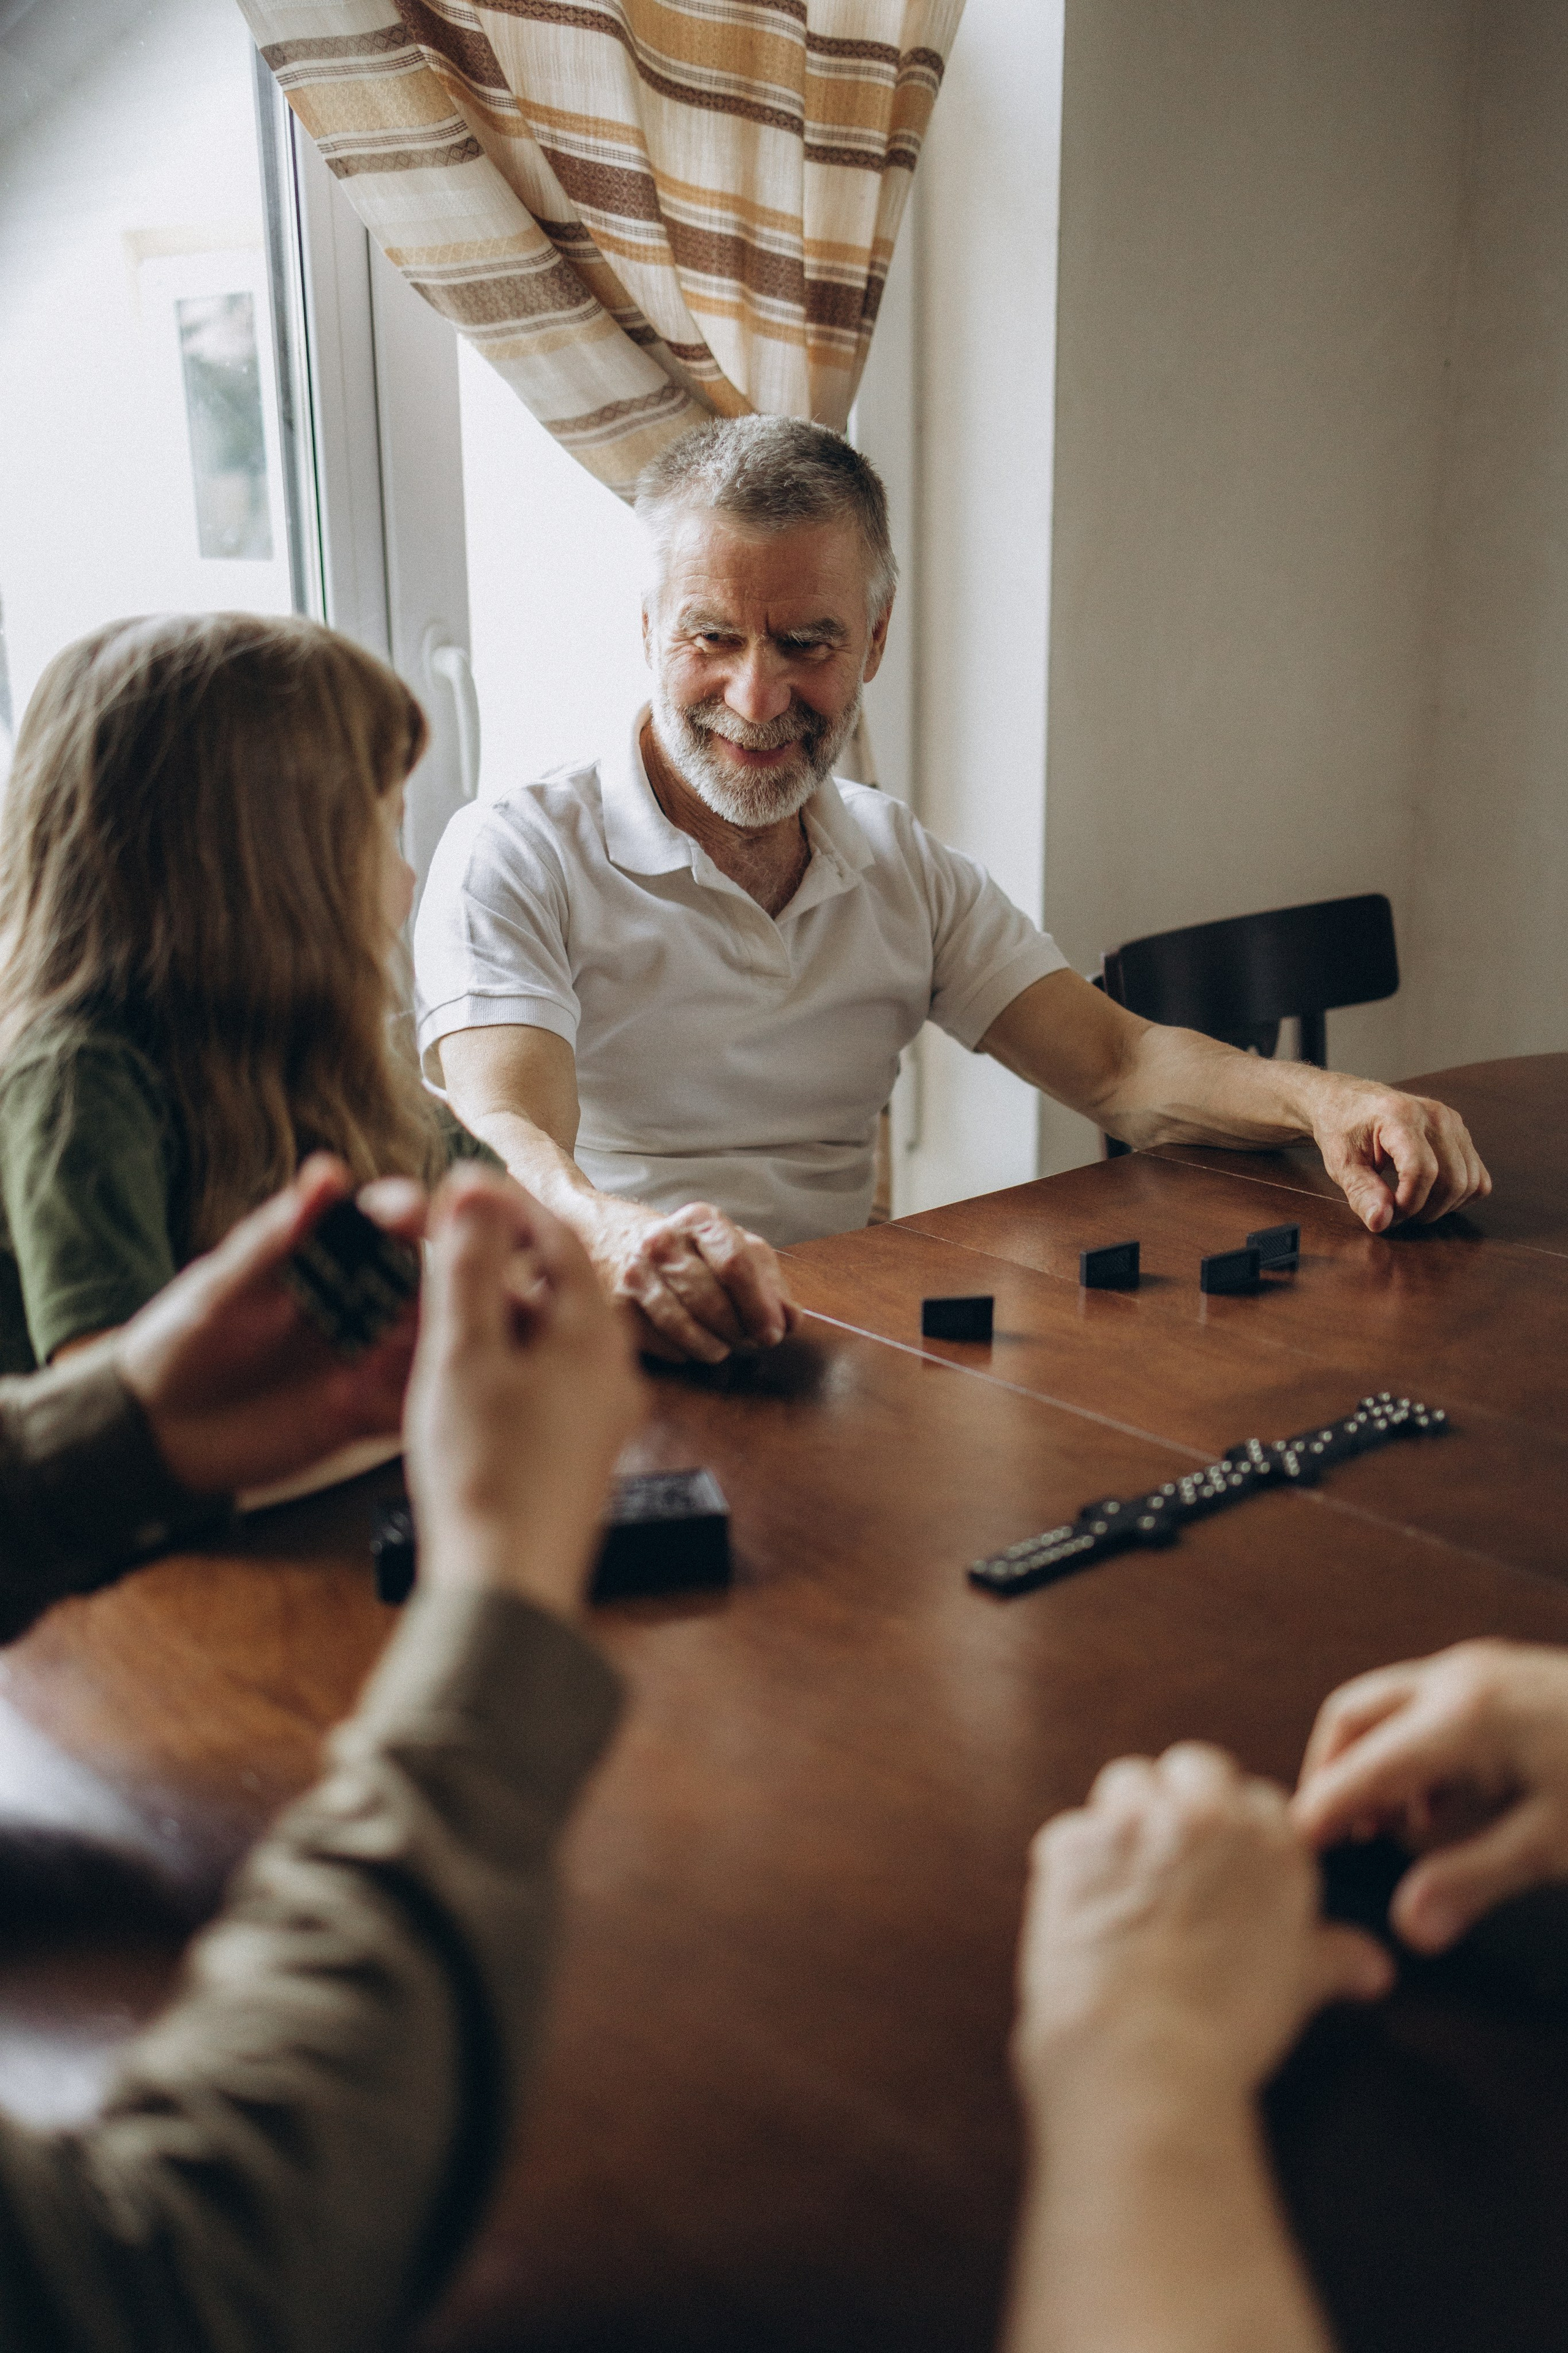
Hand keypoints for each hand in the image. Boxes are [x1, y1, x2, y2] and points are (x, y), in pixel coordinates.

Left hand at [117, 1155, 426, 1494]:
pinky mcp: (363, 1415)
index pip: (383, 1223)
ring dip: (444, 1341)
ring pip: (429, 1343)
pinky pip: (409, 1405)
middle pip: (423, 1282)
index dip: (406, 1213)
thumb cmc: (179, 1341)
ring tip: (441, 1347)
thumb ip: (277, 1238)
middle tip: (459, 1283)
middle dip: (449, 1278)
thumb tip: (328, 1172)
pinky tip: (423, 1403)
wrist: (154, 1431)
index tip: (416, 1213)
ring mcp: (366, 1359)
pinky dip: (421, 1402)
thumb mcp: (223, 1289)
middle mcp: (359, 1303)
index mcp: (327, 1258)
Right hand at [403, 1168, 643, 1610]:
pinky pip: (549, 1379)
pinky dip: (507, 1359)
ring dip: (497, 1312)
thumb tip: (476, 1191)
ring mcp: (604, 1414)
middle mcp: (615, 1369)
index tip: (452, 1191)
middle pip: (556, 1285)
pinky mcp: (583, 1451)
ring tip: (436, 1311)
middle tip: (434, 1246)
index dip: (502, 1206)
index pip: (557, 1237)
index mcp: (595, 1334)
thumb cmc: (482, 1469)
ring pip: (550, 1334)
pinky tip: (463, 1375)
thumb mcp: (463, 1354)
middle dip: (496, 1259)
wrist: (507, 1585)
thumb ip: (468, 1266)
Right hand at [585, 1195, 796, 1364]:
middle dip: (740, 1331)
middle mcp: (662, 1242)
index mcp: (699, 1220)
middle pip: (712, 1301)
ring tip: (723, 1344)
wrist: (607, 1236)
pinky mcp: (617, 1306)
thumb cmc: (685, 1247)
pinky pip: (663, 1344)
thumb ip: (767, 1280)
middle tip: (751, 1341)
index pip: (736, 1264)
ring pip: (686, 1328)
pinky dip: (685, 1353)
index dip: (759, 1305)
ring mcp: (635, 1274)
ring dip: (714, 1347)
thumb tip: (790, 1321)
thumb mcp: (731, 1248)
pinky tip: (690, 1343)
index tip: (774, 1332)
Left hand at [1014, 1744, 1391, 2115]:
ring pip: (1127, 1782)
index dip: (1238, 1828)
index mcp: (1271, 1845)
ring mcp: (1135, 1824)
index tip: (1224, 1862)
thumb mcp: (1297, 1989)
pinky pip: (1068, 1832)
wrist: (1146, 2061)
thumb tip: (1372, 1965)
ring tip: (1124, 1875)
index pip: (1258, 1799)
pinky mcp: (1072, 1844)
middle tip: (1173, 1856)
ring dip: (1126, 1818)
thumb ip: (1332, 1957)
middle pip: (1194, 1767)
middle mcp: (1206, 1819)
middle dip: (1183, 1799)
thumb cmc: (1229, 2031)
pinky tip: (1080, 1909)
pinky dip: (1071, 1863)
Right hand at [1293, 1641, 1567, 1952]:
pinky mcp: (1507, 1677)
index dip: (1319, 1813)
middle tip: (1335, 1838)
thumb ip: (1475, 1880)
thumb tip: (1410, 1927)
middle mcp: (1460, 1679)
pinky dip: (1415, 1750)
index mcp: (1463, 1717)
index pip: (1361, 1768)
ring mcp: (1484, 1670)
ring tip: (1394, 1830)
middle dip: (1333, 1774)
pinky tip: (1446, 1803)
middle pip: (1354, 1715)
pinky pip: (1430, 1704)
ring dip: (1375, 1761)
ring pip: (1390, 1705)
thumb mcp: (1554, 1845)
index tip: (1289, 1852)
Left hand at [1308, 1076, 1489, 1231]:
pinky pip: (1478, 1177)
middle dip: (1424, 1209)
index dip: (1408, 1203)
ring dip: (1442, 1206)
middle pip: (1452, 1180)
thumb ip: (1362, 1192)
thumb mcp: (1342, 1163)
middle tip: (1395, 1210)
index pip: (1422, 1171)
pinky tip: (1431, 1194)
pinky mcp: (1462, 1134)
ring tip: (1410, 1202)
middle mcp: (1435, 1115)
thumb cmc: (1342, 1129)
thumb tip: (1381, 1222)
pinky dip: (1460, 1196)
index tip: (1386, 1211)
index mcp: (1401, 1116)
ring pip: (1469, 1182)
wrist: (1348, 1102)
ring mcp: (1453, 1123)